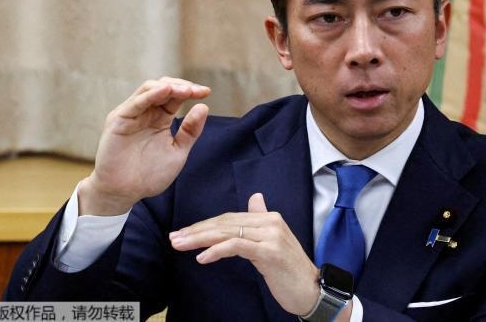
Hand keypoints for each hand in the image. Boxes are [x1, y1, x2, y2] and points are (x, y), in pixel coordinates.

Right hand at [79, 77, 210, 215]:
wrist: (125, 193)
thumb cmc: (149, 175)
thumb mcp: (177, 151)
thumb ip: (190, 131)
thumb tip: (204, 107)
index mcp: (160, 118)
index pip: (175, 96)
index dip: (191, 91)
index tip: (206, 92)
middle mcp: (145, 113)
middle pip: (163, 88)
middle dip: (182, 86)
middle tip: (198, 91)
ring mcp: (131, 114)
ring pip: (149, 89)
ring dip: (169, 86)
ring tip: (186, 90)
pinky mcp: (119, 120)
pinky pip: (136, 103)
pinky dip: (151, 94)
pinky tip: (166, 90)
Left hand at [169, 193, 320, 315]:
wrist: (311, 289)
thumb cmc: (289, 270)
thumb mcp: (273, 242)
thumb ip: (261, 220)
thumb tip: (255, 198)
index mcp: (269, 218)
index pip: (229, 218)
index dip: (205, 225)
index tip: (184, 233)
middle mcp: (270, 222)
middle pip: (226, 223)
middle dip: (197, 231)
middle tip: (175, 238)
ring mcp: (271, 236)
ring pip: (228, 232)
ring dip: (200, 239)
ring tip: (181, 245)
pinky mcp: (269, 252)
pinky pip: (237, 246)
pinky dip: (217, 250)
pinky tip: (202, 257)